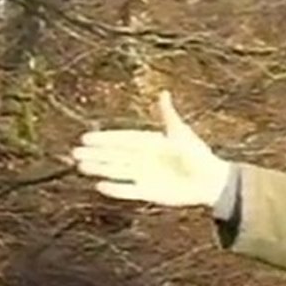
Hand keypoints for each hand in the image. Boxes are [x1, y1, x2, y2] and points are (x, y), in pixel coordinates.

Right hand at [71, 90, 232, 207]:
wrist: (211, 181)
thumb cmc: (198, 155)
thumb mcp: (181, 134)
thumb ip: (168, 116)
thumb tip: (163, 93)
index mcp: (150, 143)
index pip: (123, 139)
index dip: (105, 139)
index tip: (86, 137)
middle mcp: (144, 159)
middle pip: (115, 156)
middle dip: (96, 154)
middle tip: (74, 153)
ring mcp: (145, 175)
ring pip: (117, 171)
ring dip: (99, 169)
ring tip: (80, 166)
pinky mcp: (149, 192)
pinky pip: (128, 190)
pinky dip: (115, 189)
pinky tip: (99, 185)